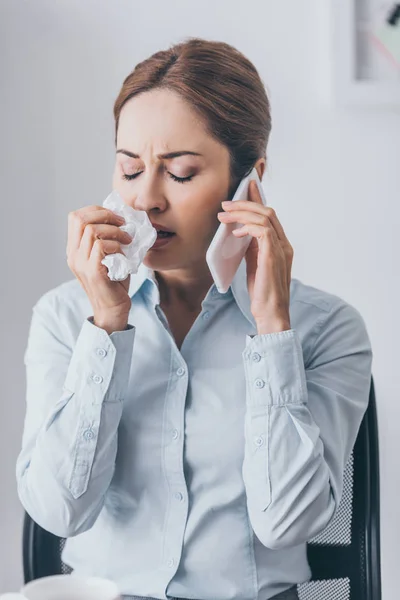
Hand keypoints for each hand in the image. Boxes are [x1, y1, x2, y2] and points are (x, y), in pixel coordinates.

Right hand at [66, 205, 133, 332]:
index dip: (96, 210)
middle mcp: (73, 255)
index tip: (115, 217)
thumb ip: (106, 239)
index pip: (75, 217)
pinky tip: (124, 253)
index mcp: (74, 249)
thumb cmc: (114, 282)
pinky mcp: (93, 271)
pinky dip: (116, 245)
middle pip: (79, 219)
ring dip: (114, 230)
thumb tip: (120, 219)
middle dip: (105, 215)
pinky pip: (101, 246)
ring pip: (92, 230)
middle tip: (122, 223)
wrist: (112, 310)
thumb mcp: (107, 257)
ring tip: (127, 239)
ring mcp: (81, 263)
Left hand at [217, 180, 292, 332]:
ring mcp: (281, 249)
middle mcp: (284, 244)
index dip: (258, 199)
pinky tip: (235, 232)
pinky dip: (247, 227)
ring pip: (265, 217)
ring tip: (224, 215)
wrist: (271, 313)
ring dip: (242, 213)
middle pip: (268, 211)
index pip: (270, 215)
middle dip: (245, 203)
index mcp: (281, 245)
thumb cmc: (263, 292)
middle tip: (226, 204)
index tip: (247, 187)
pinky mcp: (273, 256)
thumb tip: (239, 232)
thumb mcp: (255, 264)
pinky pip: (262, 231)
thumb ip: (252, 247)